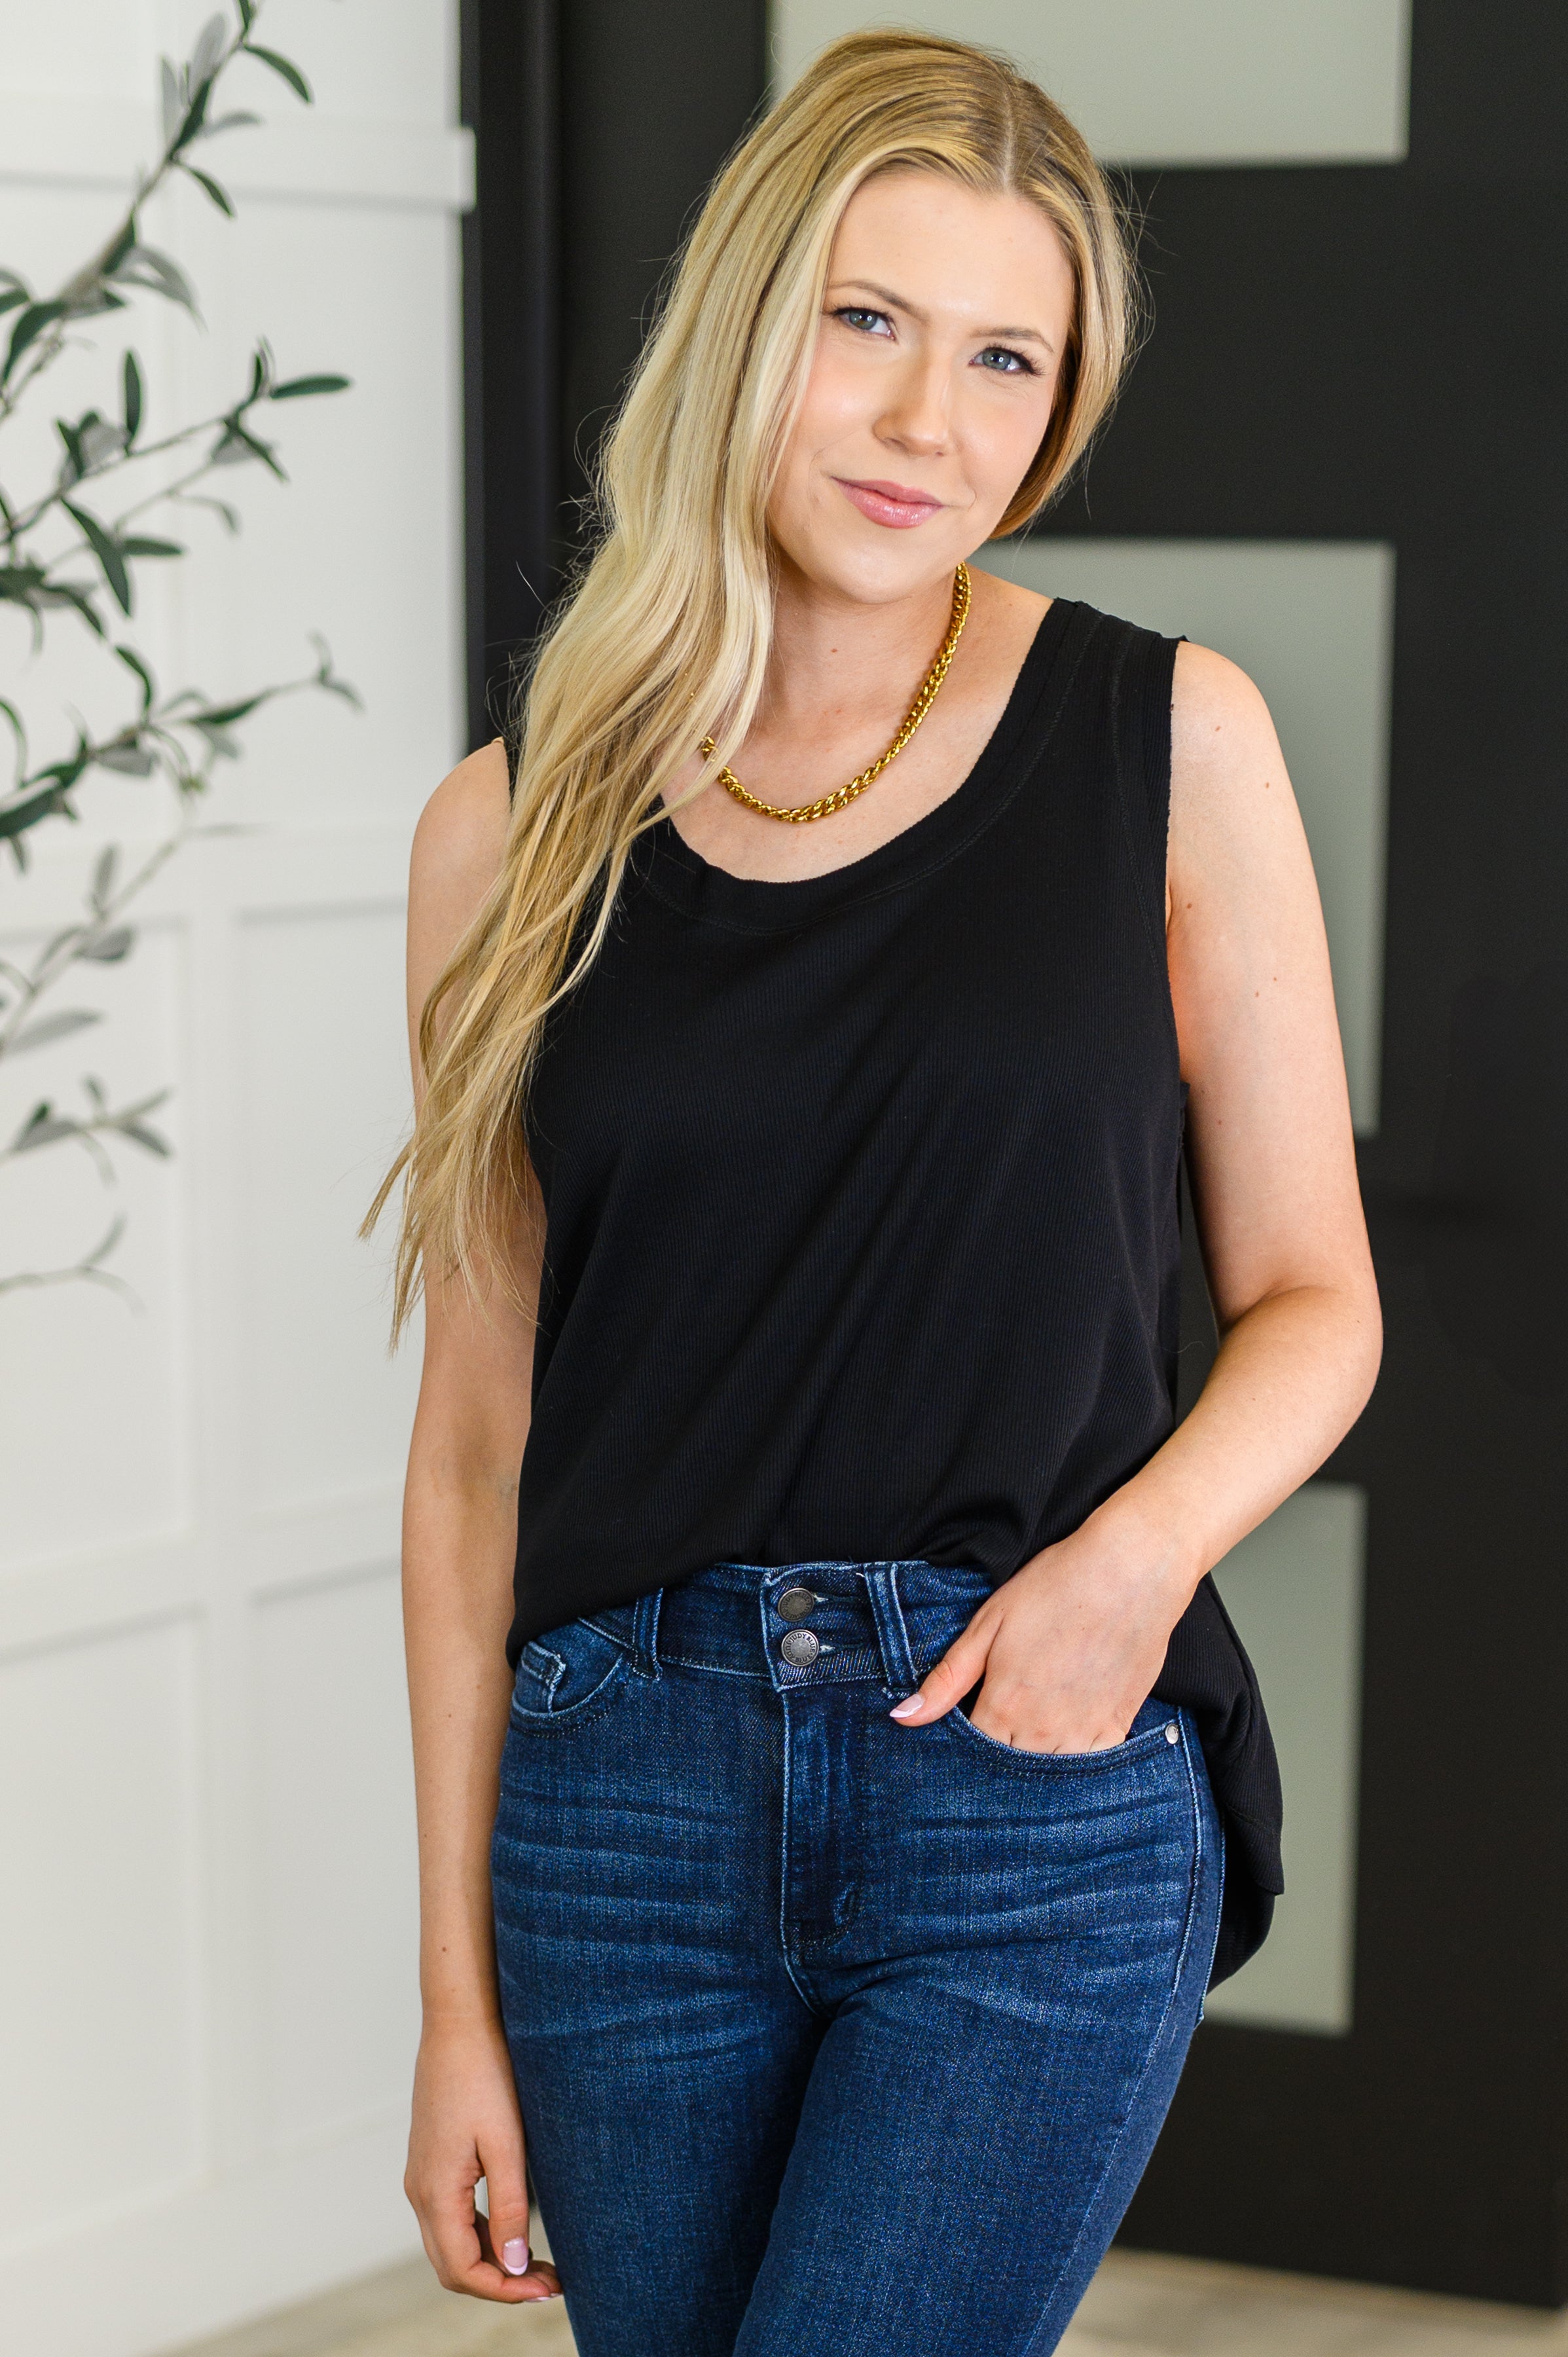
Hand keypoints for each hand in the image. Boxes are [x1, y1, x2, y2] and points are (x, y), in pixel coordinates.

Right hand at [405, 2014, 561, 2303]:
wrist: (459, 2023)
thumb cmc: (485, 2075)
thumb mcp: (506, 2144)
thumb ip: (509, 2208)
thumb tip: (514, 2266)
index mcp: (434, 2192)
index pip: (463, 2271)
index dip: (506, 2291)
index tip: (549, 2289)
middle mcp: (419, 2192)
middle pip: (453, 2266)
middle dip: (500, 2284)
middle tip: (550, 2283)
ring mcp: (422, 2177)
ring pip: (450, 2244)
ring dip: (491, 2261)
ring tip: (540, 2263)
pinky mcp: (431, 2162)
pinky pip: (450, 2218)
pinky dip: (480, 2235)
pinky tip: (513, 2229)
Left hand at [889, 1512, 1194, 1752]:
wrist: (1130, 1570)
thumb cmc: (1056, 1588)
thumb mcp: (988, 1624)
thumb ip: (946, 1680)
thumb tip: (902, 1717)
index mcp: (1004, 1707)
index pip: (971, 1756)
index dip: (962, 1751)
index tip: (961, 1737)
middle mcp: (1042, 1732)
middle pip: (1009, 1774)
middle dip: (996, 1766)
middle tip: (998, 1731)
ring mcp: (1085, 1734)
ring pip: (1049, 1777)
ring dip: (1034, 1767)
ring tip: (1029, 1734)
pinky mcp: (1118, 1727)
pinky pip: (1091, 1768)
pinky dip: (1075, 1763)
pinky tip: (1066, 1739)